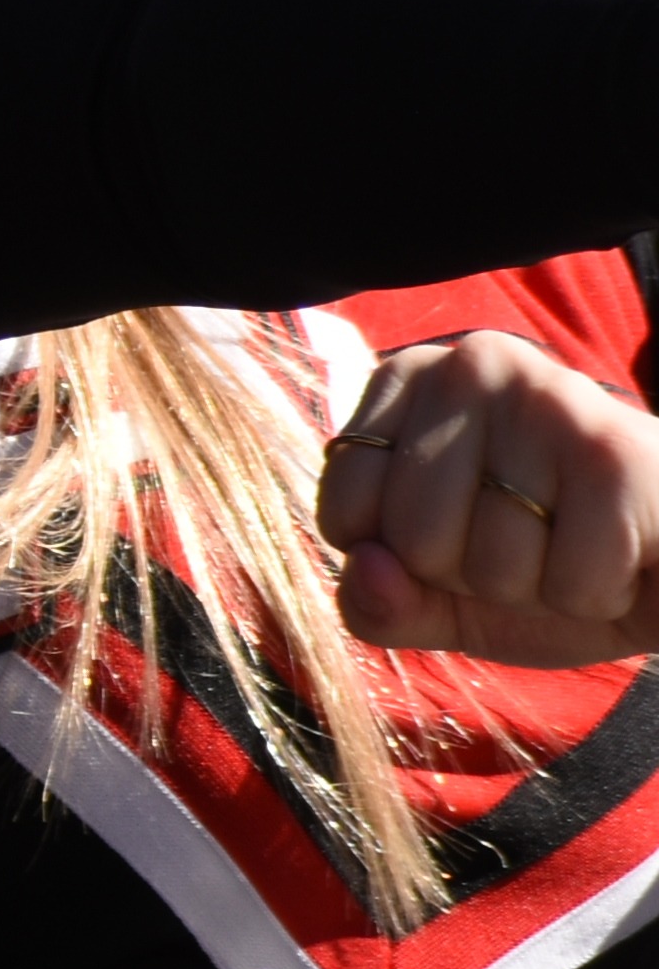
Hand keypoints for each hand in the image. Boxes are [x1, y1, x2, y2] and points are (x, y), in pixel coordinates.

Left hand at [319, 331, 658, 663]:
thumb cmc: (552, 561)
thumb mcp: (442, 598)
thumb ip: (377, 603)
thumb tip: (365, 572)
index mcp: (410, 378)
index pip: (343, 511)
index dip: (404, 558)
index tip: (467, 530)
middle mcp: (473, 364)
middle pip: (413, 540)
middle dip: (474, 575)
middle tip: (537, 541)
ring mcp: (547, 399)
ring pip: (490, 565)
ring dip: (541, 587)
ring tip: (582, 542)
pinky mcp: (615, 454)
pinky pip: (567, 583)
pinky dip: (597, 595)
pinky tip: (626, 551)